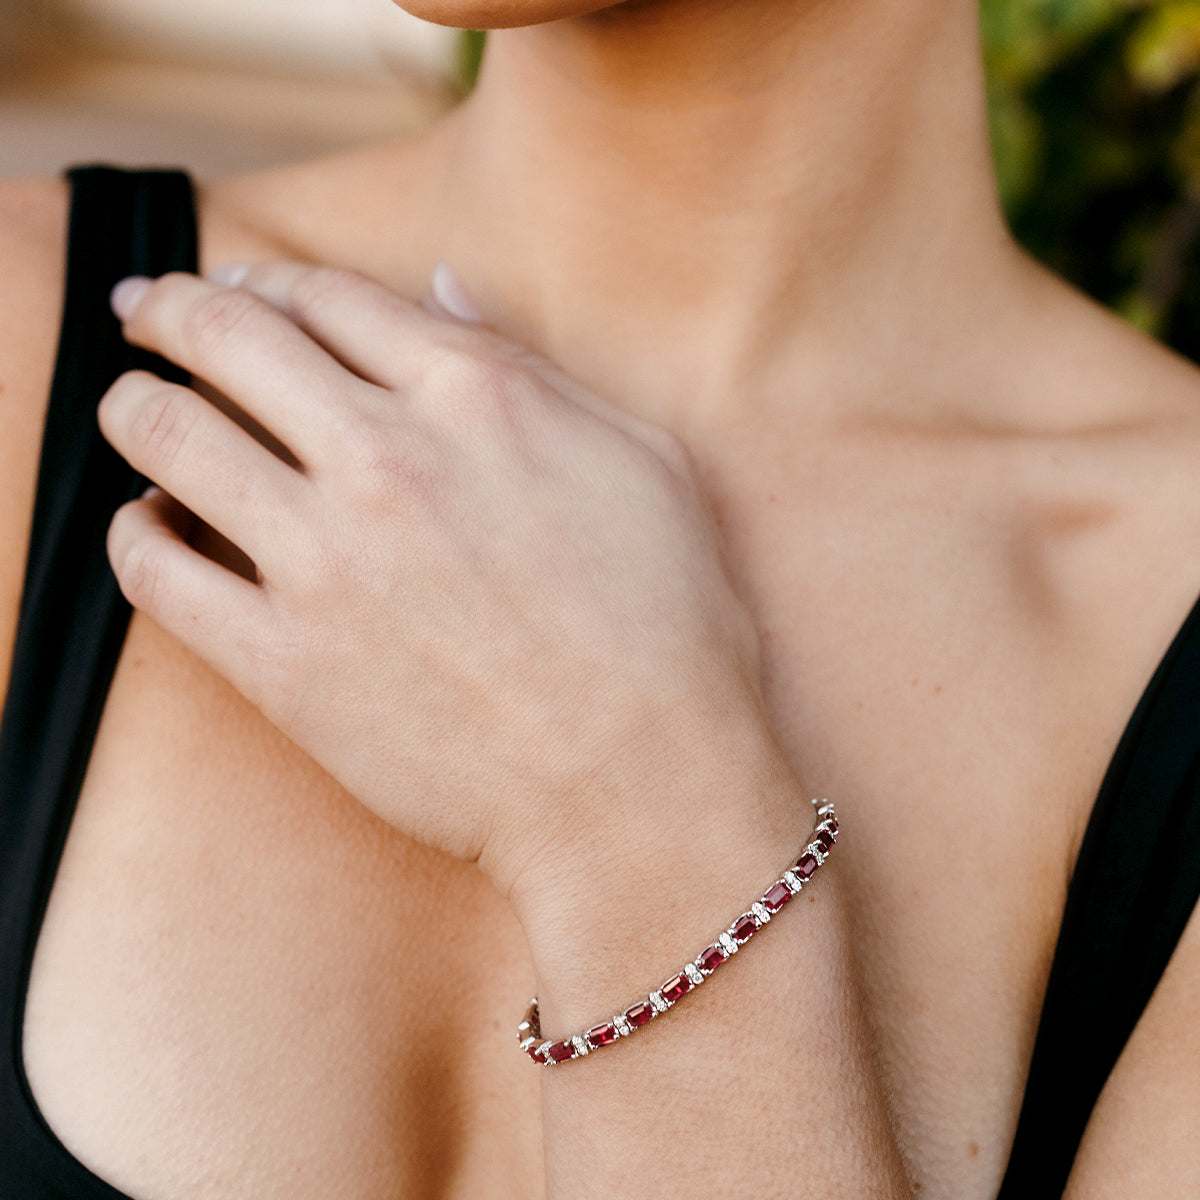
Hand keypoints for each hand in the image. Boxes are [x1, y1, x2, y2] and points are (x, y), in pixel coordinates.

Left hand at [99, 264, 776, 905]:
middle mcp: (388, 458)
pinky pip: (155, 571)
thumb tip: (443, 289)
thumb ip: (534, 365)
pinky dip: (132, 530)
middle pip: (226, 335)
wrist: (640, 786)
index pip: (327, 298)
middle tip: (143, 311)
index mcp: (477, 399)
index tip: (241, 292)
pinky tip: (150, 523)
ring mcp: (325, 560)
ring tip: (133, 407)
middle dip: (167, 308)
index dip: (269, 281)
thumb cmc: (669, 628)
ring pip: (167, 434)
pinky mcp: (283, 662)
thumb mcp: (642, 460)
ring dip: (133, 404)